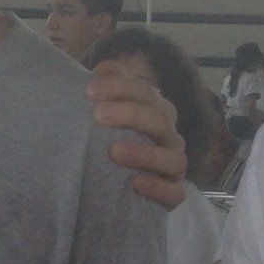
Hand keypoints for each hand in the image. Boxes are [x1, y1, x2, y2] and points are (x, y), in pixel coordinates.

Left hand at [89, 60, 188, 208]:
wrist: (118, 188)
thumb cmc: (113, 143)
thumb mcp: (106, 115)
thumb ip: (107, 90)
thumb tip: (103, 68)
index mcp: (156, 112)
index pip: (146, 92)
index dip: (120, 87)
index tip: (89, 91)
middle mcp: (169, 136)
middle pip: (160, 119)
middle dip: (129, 114)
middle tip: (98, 115)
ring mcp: (174, 166)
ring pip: (172, 158)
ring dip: (144, 153)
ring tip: (113, 152)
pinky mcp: (173, 194)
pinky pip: (174, 193)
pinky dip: (157, 188)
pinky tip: (135, 184)